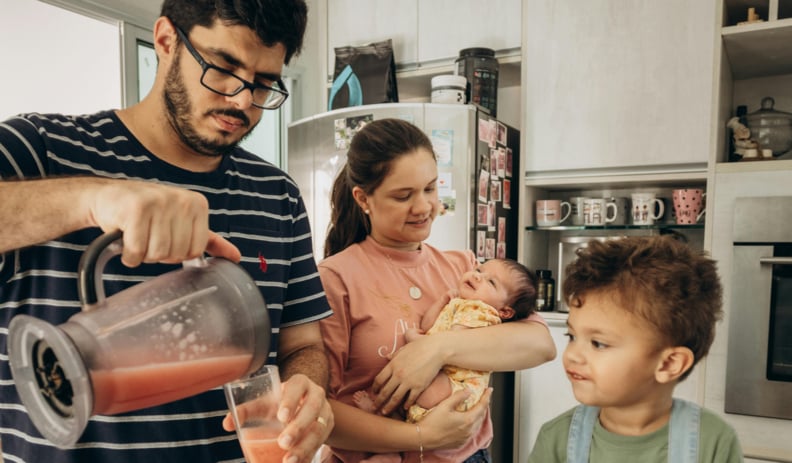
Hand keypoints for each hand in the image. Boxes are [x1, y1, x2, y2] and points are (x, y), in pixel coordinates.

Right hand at [90, 180, 239, 265]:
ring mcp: (159, 202)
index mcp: (198, 204)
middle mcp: (181, 200)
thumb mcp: (182, 222)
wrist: (108, 197)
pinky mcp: (136, 209)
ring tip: (138, 236)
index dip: (177, 252)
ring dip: (143, 255)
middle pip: (177, 253)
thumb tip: (236, 257)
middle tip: (148, 236)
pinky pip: (136, 251)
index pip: (196, 249)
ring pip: (157, 254)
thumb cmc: (148, 213)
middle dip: (159, 254)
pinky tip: (125, 240)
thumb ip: (209, 240)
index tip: (165, 238)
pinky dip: (128, 255)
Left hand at [224, 374, 332, 462]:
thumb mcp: (264, 403)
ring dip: (305, 446)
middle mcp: (316, 394)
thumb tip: (226, 424)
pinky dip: (309, 455)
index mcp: (300, 383)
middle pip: (312, 409)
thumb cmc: (279, 403)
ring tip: (288, 460)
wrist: (304, 405)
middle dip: (298, 427)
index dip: (291, 401)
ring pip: (320, 428)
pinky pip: (322, 442)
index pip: (297, 386)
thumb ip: (246, 411)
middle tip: (283, 443)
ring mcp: (325, 411)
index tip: (281, 417)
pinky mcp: (328, 427)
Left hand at [371, 332, 443, 414]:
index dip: (375, 388)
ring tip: (384, 412)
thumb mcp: (404, 349)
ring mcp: (408, 382)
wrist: (436, 349)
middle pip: (385, 392)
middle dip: (378, 401)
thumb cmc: (420, 346)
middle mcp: (398, 375)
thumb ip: (394, 355)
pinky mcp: (419, 386)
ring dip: (388, 407)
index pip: (379, 380)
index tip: (374, 393)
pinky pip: (410, 399)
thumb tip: (387, 357)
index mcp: (393, 365)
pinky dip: (407, 404)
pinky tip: (404, 408)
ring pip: (395, 398)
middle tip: (374, 408)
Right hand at [418, 388, 491, 449]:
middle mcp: (470, 430)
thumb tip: (469, 390)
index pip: (482, 406)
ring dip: (478, 415)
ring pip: (477, 425)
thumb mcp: (445, 405)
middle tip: (483, 397)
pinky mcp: (460, 443)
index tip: (490, 389)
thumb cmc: (433, 421)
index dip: (487, 396)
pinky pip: (471, 432)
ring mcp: (466, 438)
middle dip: (484, 405)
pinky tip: (468, 421)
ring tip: (477, 408)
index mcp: (468, 420)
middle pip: (481, 416)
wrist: (423, 438)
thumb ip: (458, 397)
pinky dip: (473, 425)